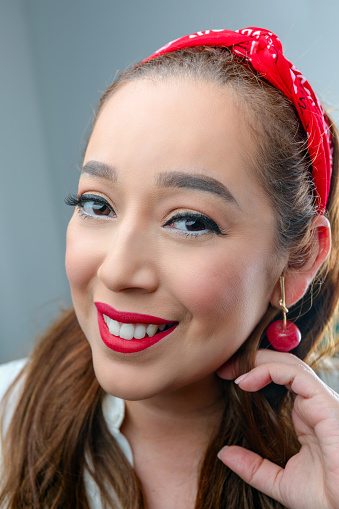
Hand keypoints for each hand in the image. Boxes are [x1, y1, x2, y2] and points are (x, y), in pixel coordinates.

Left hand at [216, 350, 338, 508]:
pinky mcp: (325, 403)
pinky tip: (246, 381)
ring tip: (231, 368)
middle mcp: (314, 405)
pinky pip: (295, 374)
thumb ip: (253, 467)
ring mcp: (321, 402)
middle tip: (223, 367)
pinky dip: (268, 370)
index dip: (254, 374)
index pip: (281, 382)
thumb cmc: (327, 502)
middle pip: (284, 366)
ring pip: (289, 364)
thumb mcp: (281, 483)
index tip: (226, 378)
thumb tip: (224, 453)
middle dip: (252, 361)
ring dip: (257, 360)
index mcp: (307, 418)